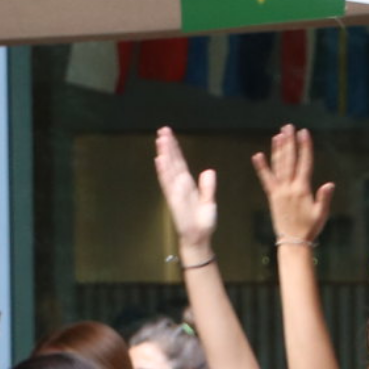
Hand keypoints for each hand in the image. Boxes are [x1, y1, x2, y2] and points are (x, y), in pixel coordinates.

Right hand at [154, 127, 218, 251]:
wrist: (198, 238)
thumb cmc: (203, 222)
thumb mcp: (209, 202)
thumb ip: (208, 186)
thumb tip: (209, 170)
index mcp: (188, 184)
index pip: (180, 163)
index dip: (175, 149)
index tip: (170, 135)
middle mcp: (179, 185)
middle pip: (173, 162)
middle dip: (168, 146)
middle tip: (163, 130)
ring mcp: (175, 191)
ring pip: (169, 169)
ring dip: (164, 154)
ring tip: (160, 139)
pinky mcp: (174, 199)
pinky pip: (168, 183)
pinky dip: (163, 171)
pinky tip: (159, 160)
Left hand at [251, 124, 333, 244]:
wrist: (293, 241)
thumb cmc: (310, 227)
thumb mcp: (321, 214)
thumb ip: (324, 198)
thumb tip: (329, 184)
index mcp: (302, 190)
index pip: (304, 163)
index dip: (305, 147)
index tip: (304, 133)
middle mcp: (289, 188)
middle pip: (289, 160)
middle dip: (289, 142)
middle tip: (288, 127)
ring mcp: (279, 191)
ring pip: (278, 166)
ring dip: (278, 150)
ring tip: (278, 135)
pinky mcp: (272, 196)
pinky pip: (266, 179)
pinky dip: (262, 167)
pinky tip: (257, 155)